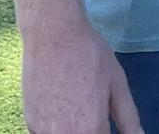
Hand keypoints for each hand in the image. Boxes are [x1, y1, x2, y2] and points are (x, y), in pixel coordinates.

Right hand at [21, 16, 142, 133]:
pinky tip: (63, 108)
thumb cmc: (90, 54)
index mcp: (90, 129)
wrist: (53, 35)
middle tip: (93, 107)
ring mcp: (44, 132)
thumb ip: (128, 117)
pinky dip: (57, 128)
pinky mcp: (30, 125)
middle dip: (92, 130)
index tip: (106, 119)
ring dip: (75, 128)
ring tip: (79, 103)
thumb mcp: (117, 83)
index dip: (107, 132)